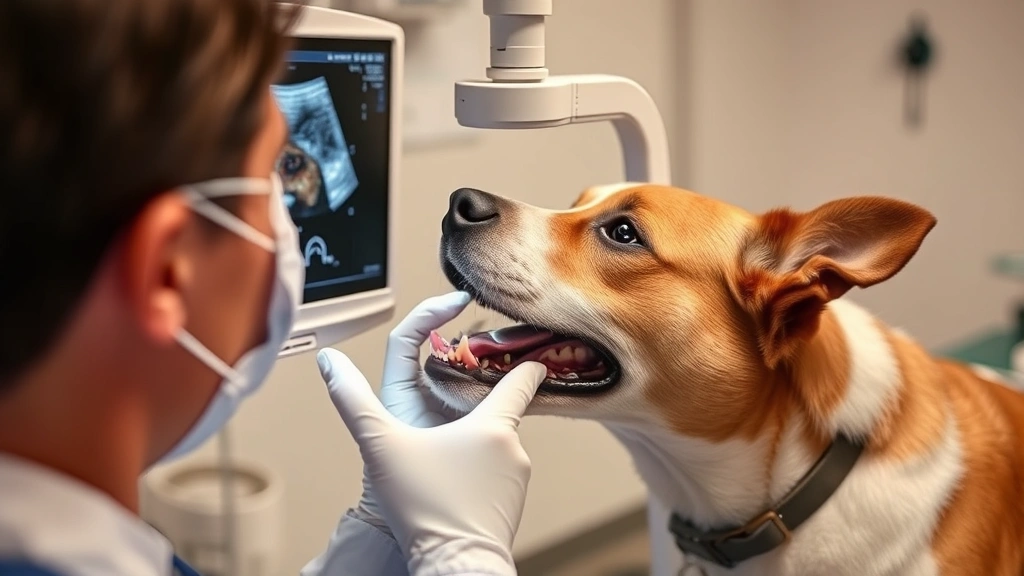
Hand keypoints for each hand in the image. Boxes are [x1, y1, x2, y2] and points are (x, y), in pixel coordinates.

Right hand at [319, 292, 545, 574]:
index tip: (534, 359)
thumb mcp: (381, 445)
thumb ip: (353, 400)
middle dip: (477, 418)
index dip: (526, 366)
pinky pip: (497, 483)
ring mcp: (517, 482)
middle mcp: (513, 450)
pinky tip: (451, 492)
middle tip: (449, 424)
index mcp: (492, 425)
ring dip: (474, 453)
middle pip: (501, 419)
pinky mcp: (512, 508)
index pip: (521, 383)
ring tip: (442, 466)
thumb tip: (329, 360)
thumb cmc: (424, 506)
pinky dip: (478, 482)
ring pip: (497, 453)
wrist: (453, 567)